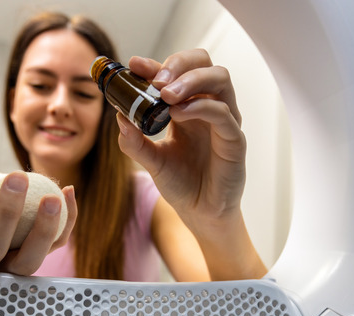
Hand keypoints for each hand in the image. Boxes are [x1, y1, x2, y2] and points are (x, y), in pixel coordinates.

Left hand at [118, 49, 265, 279]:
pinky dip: (200, 106)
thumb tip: (119, 116)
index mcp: (188, 107)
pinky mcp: (234, 139)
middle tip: (155, 80)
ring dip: (190, 80)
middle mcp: (209, 107)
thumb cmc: (182, 184)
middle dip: (178, 64)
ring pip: (219, 79)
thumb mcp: (151, 161)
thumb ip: (134, 141)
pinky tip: (178, 113)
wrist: (200, 213)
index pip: (177, 72)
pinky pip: (223, 113)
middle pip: (204, 63)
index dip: (156, 64)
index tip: (134, 64)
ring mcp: (225, 121)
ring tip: (165, 94)